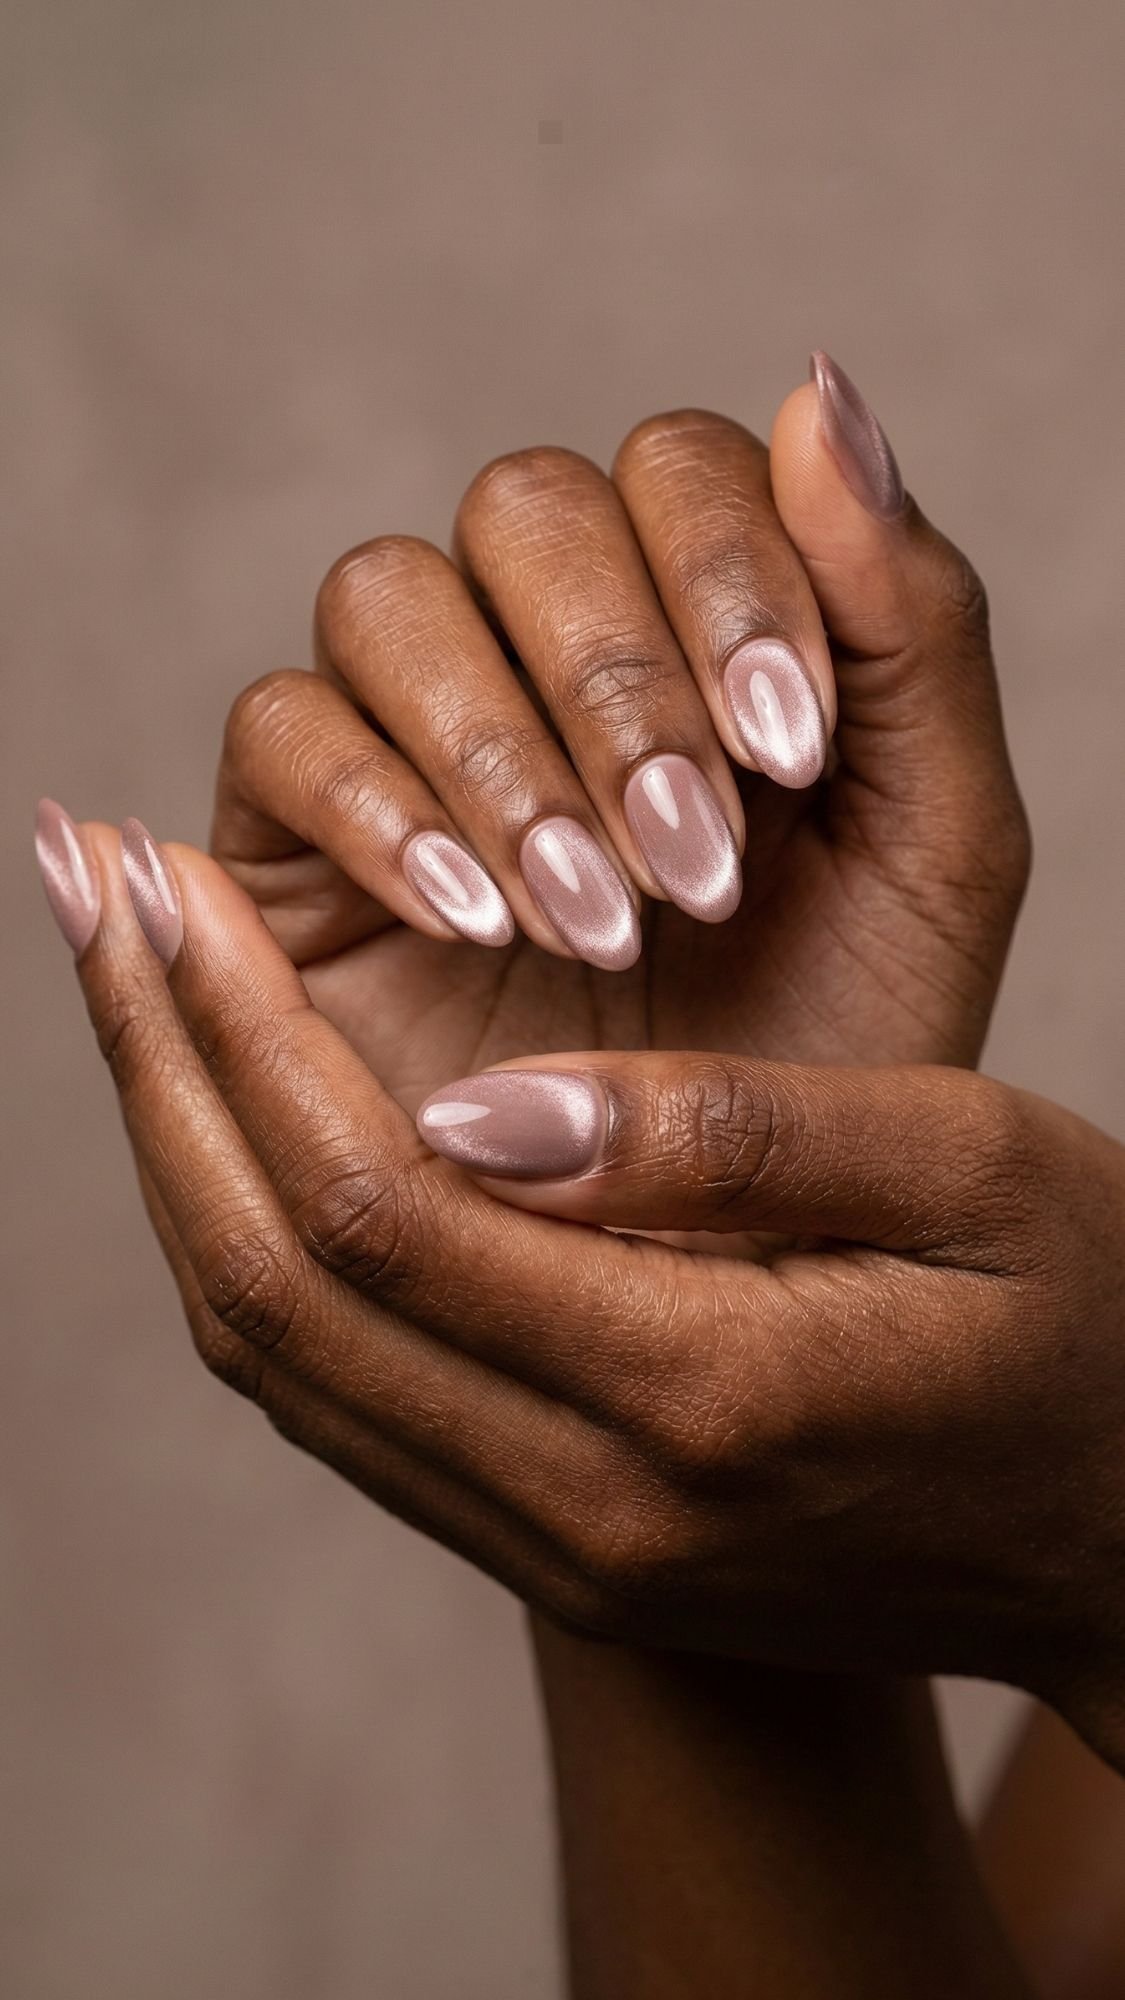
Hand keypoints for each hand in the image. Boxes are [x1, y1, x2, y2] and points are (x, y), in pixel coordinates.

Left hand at [60, 828, 1124, 1769]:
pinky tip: (229, 1113)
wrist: (1121, 1550)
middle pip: (274, 1286)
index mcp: (704, 1395)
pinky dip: (245, 1233)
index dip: (243, 1031)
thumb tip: (479, 1100)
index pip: (378, 1207)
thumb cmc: (1085, 1330)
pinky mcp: (551, 1545)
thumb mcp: (974, 1175)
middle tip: (88, 889)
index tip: (164, 877)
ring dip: (176, 1148)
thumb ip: (735, 1142)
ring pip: (272, 1353)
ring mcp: (558, 1548)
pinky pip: (330, 1393)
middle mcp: (592, 1507)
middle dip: (157, 1068)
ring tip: (128, 981)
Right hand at [209, 356, 1027, 1104]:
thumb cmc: (842, 1058)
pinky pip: (278, 728)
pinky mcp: (292, 837)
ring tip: (591, 919)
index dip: (730, 579)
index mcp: (712, 627)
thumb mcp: (931, 853)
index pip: (684, 467)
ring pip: (388, 594)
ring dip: (496, 744)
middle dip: (616, 682)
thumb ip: (909, 626)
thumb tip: (831, 386)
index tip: (792, 760)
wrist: (730, 1257)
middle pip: (524, 509)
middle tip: (691, 868)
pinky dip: (371, 803)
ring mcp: (414, 734)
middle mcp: (553, 654)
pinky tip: (471, 918)